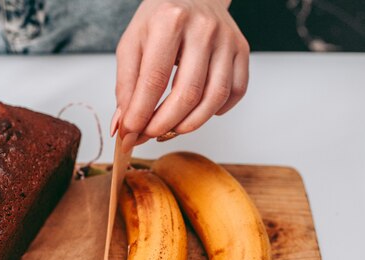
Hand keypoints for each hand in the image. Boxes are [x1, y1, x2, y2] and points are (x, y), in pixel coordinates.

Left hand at [112, 0, 249, 150]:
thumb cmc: (159, 18)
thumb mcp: (132, 44)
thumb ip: (125, 86)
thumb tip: (122, 127)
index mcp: (169, 22)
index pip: (154, 80)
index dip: (141, 114)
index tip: (129, 134)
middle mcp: (203, 29)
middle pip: (187, 94)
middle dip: (164, 124)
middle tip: (147, 136)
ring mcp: (227, 40)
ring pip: (214, 98)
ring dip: (189, 124)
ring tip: (169, 130)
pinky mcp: (242, 49)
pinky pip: (235, 92)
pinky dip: (216, 111)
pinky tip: (197, 112)